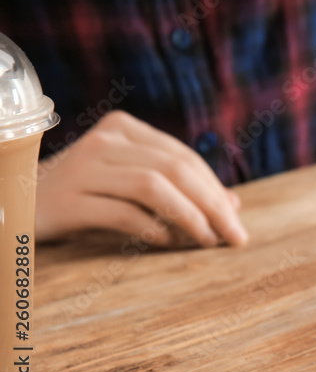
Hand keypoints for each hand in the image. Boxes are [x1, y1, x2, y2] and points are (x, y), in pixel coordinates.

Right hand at [35, 110, 248, 248]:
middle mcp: (104, 141)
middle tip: (233, 236)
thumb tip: (234, 207)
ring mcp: (82, 167)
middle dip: (212, 205)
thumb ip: (179, 190)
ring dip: (189, 217)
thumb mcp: (131, 185)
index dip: (215, 189)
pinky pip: (122, 213)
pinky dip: (152, 229)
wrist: (15, 202)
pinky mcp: (66, 199)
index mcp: (123, 128)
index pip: (183, 157)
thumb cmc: (83, 195)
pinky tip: (168, 243)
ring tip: (207, 241)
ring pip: (153, 187)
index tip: (236, 220)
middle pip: (175, 169)